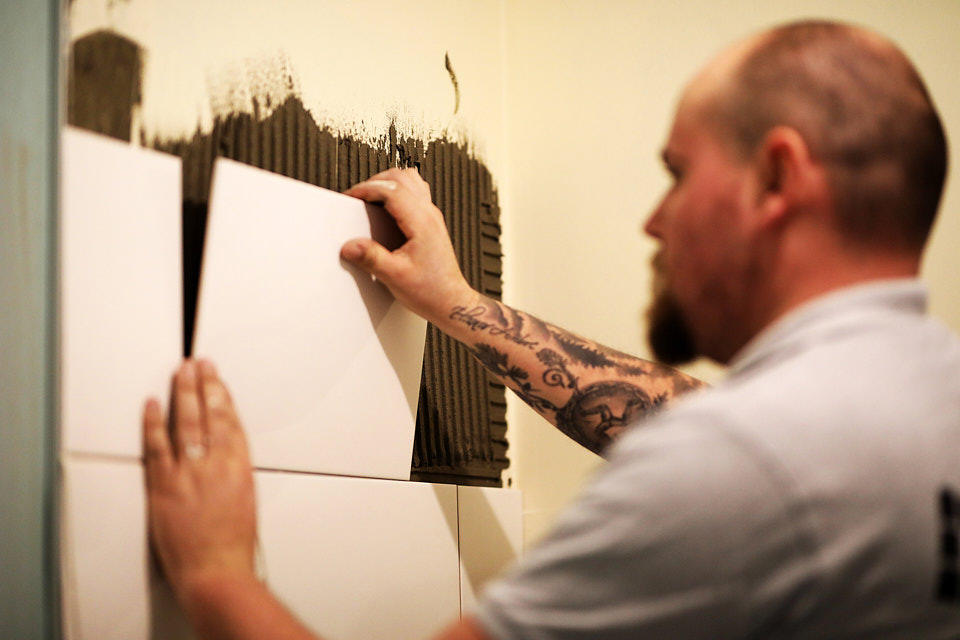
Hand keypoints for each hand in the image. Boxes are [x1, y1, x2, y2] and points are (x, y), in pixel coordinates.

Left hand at [143, 359, 256, 600]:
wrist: (215, 570)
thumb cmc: (232, 544)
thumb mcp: (245, 498)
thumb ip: (233, 471)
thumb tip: (224, 456)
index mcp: (239, 466)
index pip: (230, 420)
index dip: (223, 395)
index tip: (218, 378)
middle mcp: (215, 463)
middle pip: (208, 413)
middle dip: (203, 384)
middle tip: (198, 363)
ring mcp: (188, 472)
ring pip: (184, 422)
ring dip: (182, 393)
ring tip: (180, 372)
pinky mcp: (163, 485)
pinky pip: (156, 446)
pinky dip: (152, 423)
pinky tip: (150, 404)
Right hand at [341, 168, 478, 322]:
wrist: (450, 301)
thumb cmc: (431, 291)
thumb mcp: (394, 277)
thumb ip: (371, 259)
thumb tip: (351, 246)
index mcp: (422, 222)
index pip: (392, 189)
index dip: (367, 188)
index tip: (352, 196)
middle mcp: (430, 215)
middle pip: (401, 177)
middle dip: (375, 181)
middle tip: (358, 195)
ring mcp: (432, 217)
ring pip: (411, 180)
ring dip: (388, 183)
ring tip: (371, 197)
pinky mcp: (431, 223)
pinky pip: (415, 193)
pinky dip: (397, 192)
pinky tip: (386, 208)